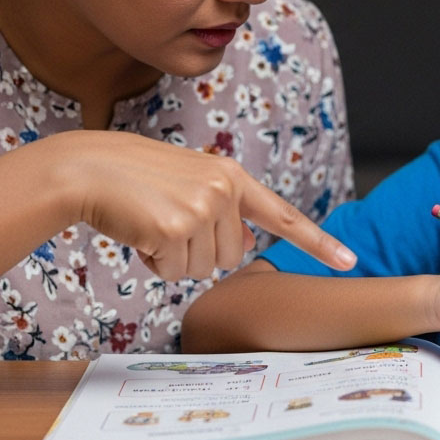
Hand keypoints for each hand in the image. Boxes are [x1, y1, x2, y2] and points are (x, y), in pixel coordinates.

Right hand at [47, 131, 354, 280]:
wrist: (90, 167)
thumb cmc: (134, 179)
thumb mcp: (189, 182)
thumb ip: (222, 209)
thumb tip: (243, 249)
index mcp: (231, 177)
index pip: (282, 216)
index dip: (317, 242)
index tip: (350, 262)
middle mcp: (224, 190)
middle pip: (231, 257)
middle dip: (197, 252)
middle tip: (166, 222)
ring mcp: (202, 208)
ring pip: (202, 269)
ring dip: (173, 258)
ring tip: (151, 222)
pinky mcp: (175, 228)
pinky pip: (173, 272)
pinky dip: (153, 261)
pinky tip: (139, 230)